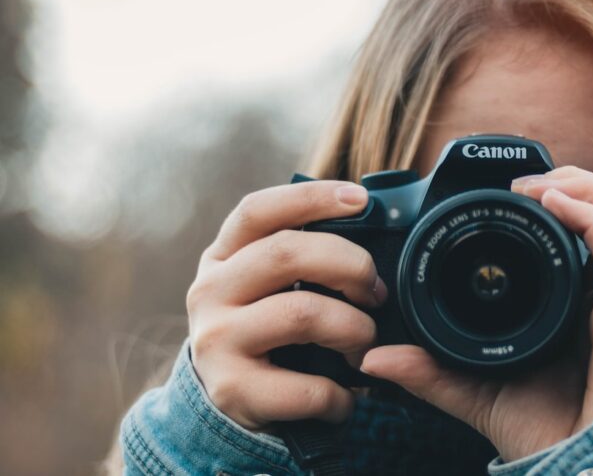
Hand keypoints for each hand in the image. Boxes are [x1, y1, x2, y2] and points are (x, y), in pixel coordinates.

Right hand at [186, 181, 387, 429]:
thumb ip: (307, 253)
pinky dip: (341, 395)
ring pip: (303, 314)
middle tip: (377, 293)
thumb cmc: (269, 328)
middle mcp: (211, 291)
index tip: (361, 199)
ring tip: (364, 345)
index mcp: (224, 256)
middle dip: (351, 266)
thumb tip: (374, 222)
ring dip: (355, 330)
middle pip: (287, 253)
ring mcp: (216, 340)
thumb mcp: (273, 284)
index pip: (258, 211)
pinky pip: (308, 387)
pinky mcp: (232, 390)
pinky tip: (346, 396)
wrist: (229, 399)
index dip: (311, 198)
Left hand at [360, 166, 592, 461]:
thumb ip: (432, 371)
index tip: (513, 197)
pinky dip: (592, 215)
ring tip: (546, 182)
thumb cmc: (547, 436)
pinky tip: (555, 202)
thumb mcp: (477, 391)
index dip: (570, 209)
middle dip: (585, 186)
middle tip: (529, 181)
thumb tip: (374, 359)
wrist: (580, 469)